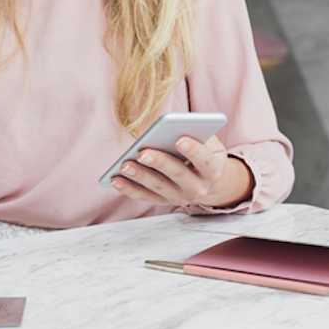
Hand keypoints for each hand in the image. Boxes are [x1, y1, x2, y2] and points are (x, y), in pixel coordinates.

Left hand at [111, 135, 253, 208]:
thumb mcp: (209, 142)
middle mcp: (198, 188)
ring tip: (125, 165)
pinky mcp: (164, 201)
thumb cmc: (205, 153)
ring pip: (159, 187)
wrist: (209, 182)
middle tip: (143, 153)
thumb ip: (196, 133)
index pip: (204, 160)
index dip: (193, 150)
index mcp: (213, 170)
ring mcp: (180, 197)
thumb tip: (170, 126)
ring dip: (140, 176)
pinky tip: (116, 179)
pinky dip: (129, 189)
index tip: (180, 139)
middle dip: (160, 163)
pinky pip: (145, 196)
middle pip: (178, 175)